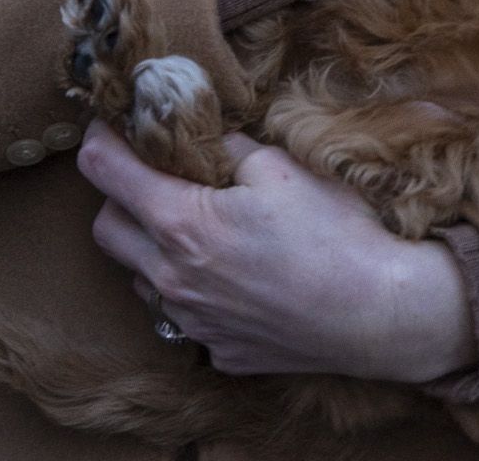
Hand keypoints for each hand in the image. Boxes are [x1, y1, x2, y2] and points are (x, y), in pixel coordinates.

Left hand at [81, 127, 475, 384]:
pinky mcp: (218, 351)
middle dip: (118, 197)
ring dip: (153, 248)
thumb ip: (226, 147)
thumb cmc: (334, 234)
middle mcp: (173, 279)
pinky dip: (194, 291)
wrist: (378, 314)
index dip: (100, 140)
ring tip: (201, 229)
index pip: (104, 172)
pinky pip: (183, 316)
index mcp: (182, 223)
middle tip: (154, 177)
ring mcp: (193, 322)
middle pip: (105, 230)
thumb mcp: (280, 167)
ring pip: (140, 278)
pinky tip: (235, 277)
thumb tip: (202, 136)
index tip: (109, 126)